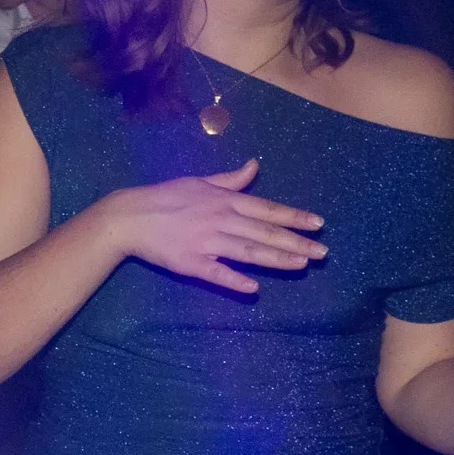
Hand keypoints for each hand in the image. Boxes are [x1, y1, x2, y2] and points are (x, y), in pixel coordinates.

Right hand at [87, 159, 325, 295]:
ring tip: (301, 264)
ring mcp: (206, 242)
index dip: (294, 216)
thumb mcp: (201, 182)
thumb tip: (254, 166)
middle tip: (322, 253)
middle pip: (265, 232)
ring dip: (276, 259)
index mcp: (225, 200)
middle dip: (296, 242)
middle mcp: (221, 219)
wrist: (130, 216)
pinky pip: (216, 273)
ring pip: (248, 251)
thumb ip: (231, 179)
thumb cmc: (166, 196)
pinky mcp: (190, 262)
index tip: (318, 224)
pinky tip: (254, 288)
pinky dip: (234, 280)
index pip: (267, 209)